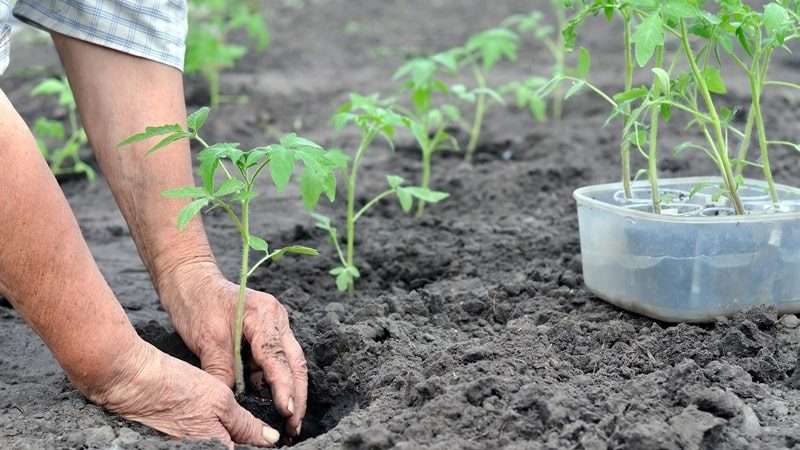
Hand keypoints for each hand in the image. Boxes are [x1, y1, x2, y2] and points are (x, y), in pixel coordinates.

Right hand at [88, 339, 280, 448]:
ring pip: (219, 446)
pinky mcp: (177, 443)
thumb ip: (246, 425)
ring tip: (232, 420)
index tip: (271, 437)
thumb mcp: (220, 401)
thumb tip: (270, 440)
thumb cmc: (176, 387)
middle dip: (247, 441)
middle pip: (233, 449)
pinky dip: (213, 434)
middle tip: (258, 428)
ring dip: (231, 437)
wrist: (132, 382)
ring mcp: (186, 448)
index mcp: (217, 449)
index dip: (260, 445)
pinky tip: (213, 420)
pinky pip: (204, 442)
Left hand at [157, 261, 307, 436]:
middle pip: (295, 362)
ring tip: (289, 418)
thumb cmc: (196, 303)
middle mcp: (277, 318)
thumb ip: (222, 371)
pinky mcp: (267, 332)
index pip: (278, 358)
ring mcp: (275, 324)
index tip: (287, 412)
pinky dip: (275, 380)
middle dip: (298, 395)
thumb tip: (231, 403)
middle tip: (295, 425)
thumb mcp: (207, 340)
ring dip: (290, 389)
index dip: (284, 388)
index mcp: (265, 315)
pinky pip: (276, 359)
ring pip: (290, 362)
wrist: (189, 279)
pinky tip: (271, 399)